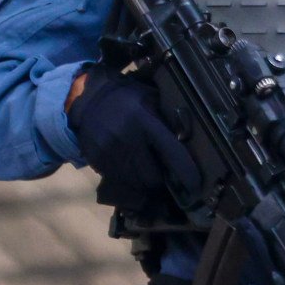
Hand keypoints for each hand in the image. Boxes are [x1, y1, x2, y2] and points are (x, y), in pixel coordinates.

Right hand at [66, 66, 201, 212]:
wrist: (89, 99)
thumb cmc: (126, 98)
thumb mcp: (150, 100)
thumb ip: (167, 120)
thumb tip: (188, 143)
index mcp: (146, 122)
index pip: (173, 154)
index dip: (187, 174)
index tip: (195, 186)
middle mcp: (128, 140)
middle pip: (153, 178)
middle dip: (161, 180)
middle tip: (163, 175)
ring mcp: (110, 153)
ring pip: (136, 184)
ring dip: (144, 183)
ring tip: (147, 173)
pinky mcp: (98, 161)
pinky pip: (119, 181)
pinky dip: (128, 180)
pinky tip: (130, 169)